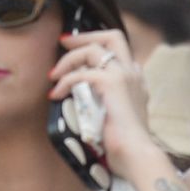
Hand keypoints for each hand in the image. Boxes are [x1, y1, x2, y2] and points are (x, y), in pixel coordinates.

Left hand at [48, 30, 157, 182]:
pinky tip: (56, 94)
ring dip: (69, 58)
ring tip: (53, 75)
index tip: (76, 49)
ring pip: (93, 50)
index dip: (97, 45)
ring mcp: (124, 75)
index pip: (119, 49)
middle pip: (112, 36)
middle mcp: (132, 72)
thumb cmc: (125, 144)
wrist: (136, 154)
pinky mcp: (112, 83)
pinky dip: (65, 81)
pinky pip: (81, 74)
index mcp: (136, 79)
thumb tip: (84, 97)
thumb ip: (107, 102)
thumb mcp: (116, 117)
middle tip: (64, 42)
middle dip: (85, 36)